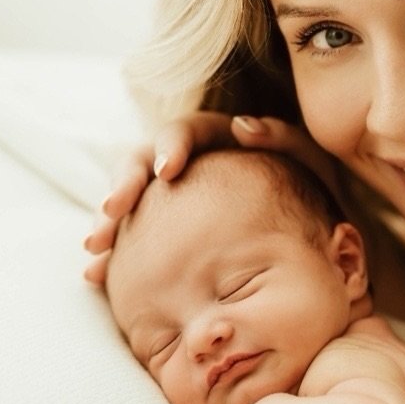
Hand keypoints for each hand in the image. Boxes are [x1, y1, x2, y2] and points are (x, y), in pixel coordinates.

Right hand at [82, 113, 329, 284]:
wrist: (309, 231)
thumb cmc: (308, 188)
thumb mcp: (305, 158)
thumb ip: (283, 137)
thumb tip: (242, 126)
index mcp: (212, 139)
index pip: (183, 132)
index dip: (170, 146)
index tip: (167, 171)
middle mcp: (181, 163)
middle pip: (140, 163)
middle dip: (122, 186)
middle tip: (114, 211)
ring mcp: (166, 197)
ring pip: (125, 202)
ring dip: (107, 222)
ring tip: (96, 250)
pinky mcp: (158, 228)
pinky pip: (129, 238)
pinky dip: (112, 255)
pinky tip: (97, 276)